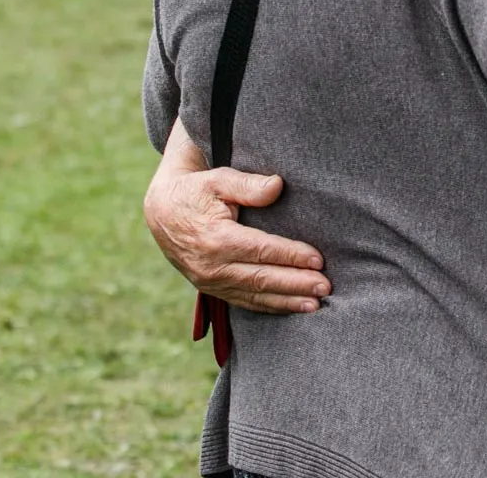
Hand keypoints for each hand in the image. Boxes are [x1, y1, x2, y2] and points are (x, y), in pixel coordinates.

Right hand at [142, 120, 329, 313]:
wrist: (161, 212)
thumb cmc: (195, 191)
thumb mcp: (217, 179)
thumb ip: (247, 184)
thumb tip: (277, 186)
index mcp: (215, 239)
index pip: (262, 251)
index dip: (291, 255)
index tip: (318, 259)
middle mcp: (211, 266)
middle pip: (261, 278)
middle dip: (296, 284)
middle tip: (325, 286)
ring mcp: (209, 282)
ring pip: (254, 296)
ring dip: (287, 301)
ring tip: (316, 304)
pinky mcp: (211, 289)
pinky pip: (243, 302)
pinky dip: (269, 306)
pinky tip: (291, 307)